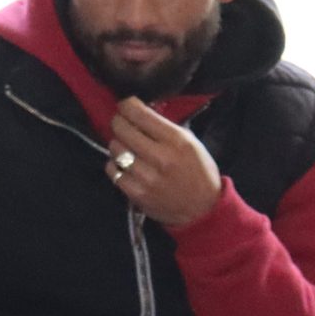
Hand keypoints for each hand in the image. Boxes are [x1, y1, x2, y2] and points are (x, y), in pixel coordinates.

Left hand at [109, 97, 222, 228]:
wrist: (202, 210)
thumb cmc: (198, 172)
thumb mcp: (191, 143)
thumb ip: (167, 128)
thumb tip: (142, 111)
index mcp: (177, 141)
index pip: (141, 115)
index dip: (127, 105)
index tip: (125, 105)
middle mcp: (160, 157)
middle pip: (122, 129)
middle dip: (118, 121)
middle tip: (120, 122)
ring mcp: (146, 176)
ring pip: (115, 148)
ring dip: (117, 143)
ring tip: (125, 145)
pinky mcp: (135, 192)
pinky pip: (112, 170)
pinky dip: (114, 164)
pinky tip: (123, 164)